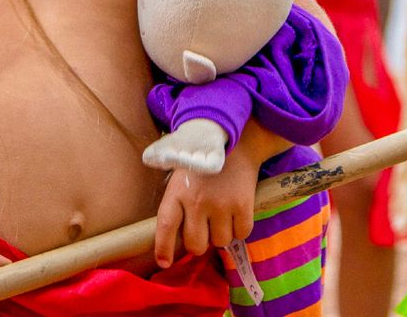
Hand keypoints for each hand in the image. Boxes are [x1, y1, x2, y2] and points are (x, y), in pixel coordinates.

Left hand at [154, 136, 258, 266]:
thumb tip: (173, 241)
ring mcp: (221, 204)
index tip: (164, 262)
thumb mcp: (181, 179)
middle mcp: (197, 201)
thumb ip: (176, 206)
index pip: (165, 227)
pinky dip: (240, 229)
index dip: (163, 249)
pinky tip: (237, 214)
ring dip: (222, 234)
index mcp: (177, 193)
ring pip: (220, 242)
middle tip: (205, 230)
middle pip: (196, 244)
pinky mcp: (243, 205)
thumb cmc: (204, 167)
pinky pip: (241, 233)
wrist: (238, 144)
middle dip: (200, 243)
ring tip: (223, 216)